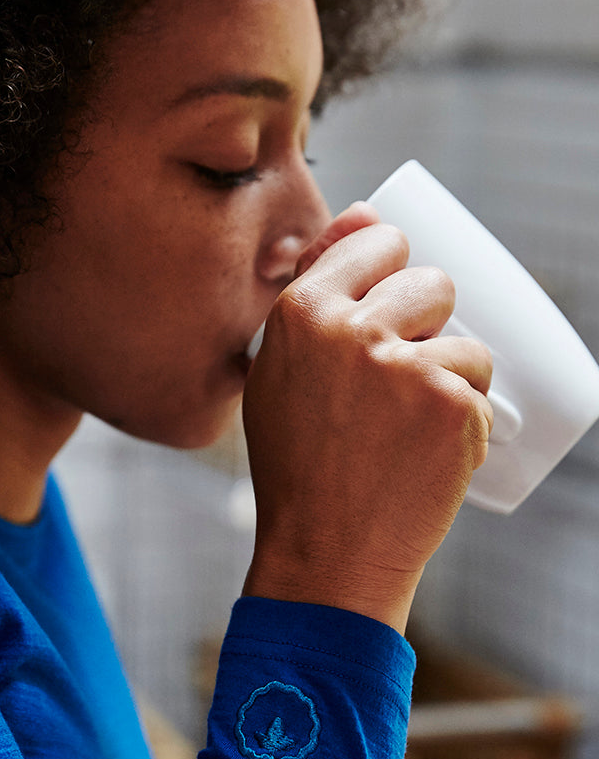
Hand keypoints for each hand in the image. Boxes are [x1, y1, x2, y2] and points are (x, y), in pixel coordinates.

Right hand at [241, 204, 493, 633]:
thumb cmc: (298, 461)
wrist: (325, 548)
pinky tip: (422, 454)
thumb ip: (317, 289)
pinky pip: (479, 387)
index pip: (378, 242)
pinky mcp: (450, 404)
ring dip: (448, 377)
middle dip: (425, 325)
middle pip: (430, 283)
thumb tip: (366, 210)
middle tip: (391, 385)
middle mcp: (351, 328)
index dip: (388, 277)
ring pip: (464, 339)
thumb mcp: (280, 370)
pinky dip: (462, 422)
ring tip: (405, 427)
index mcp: (302, 311)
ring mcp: (404, 365)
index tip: (382, 315)